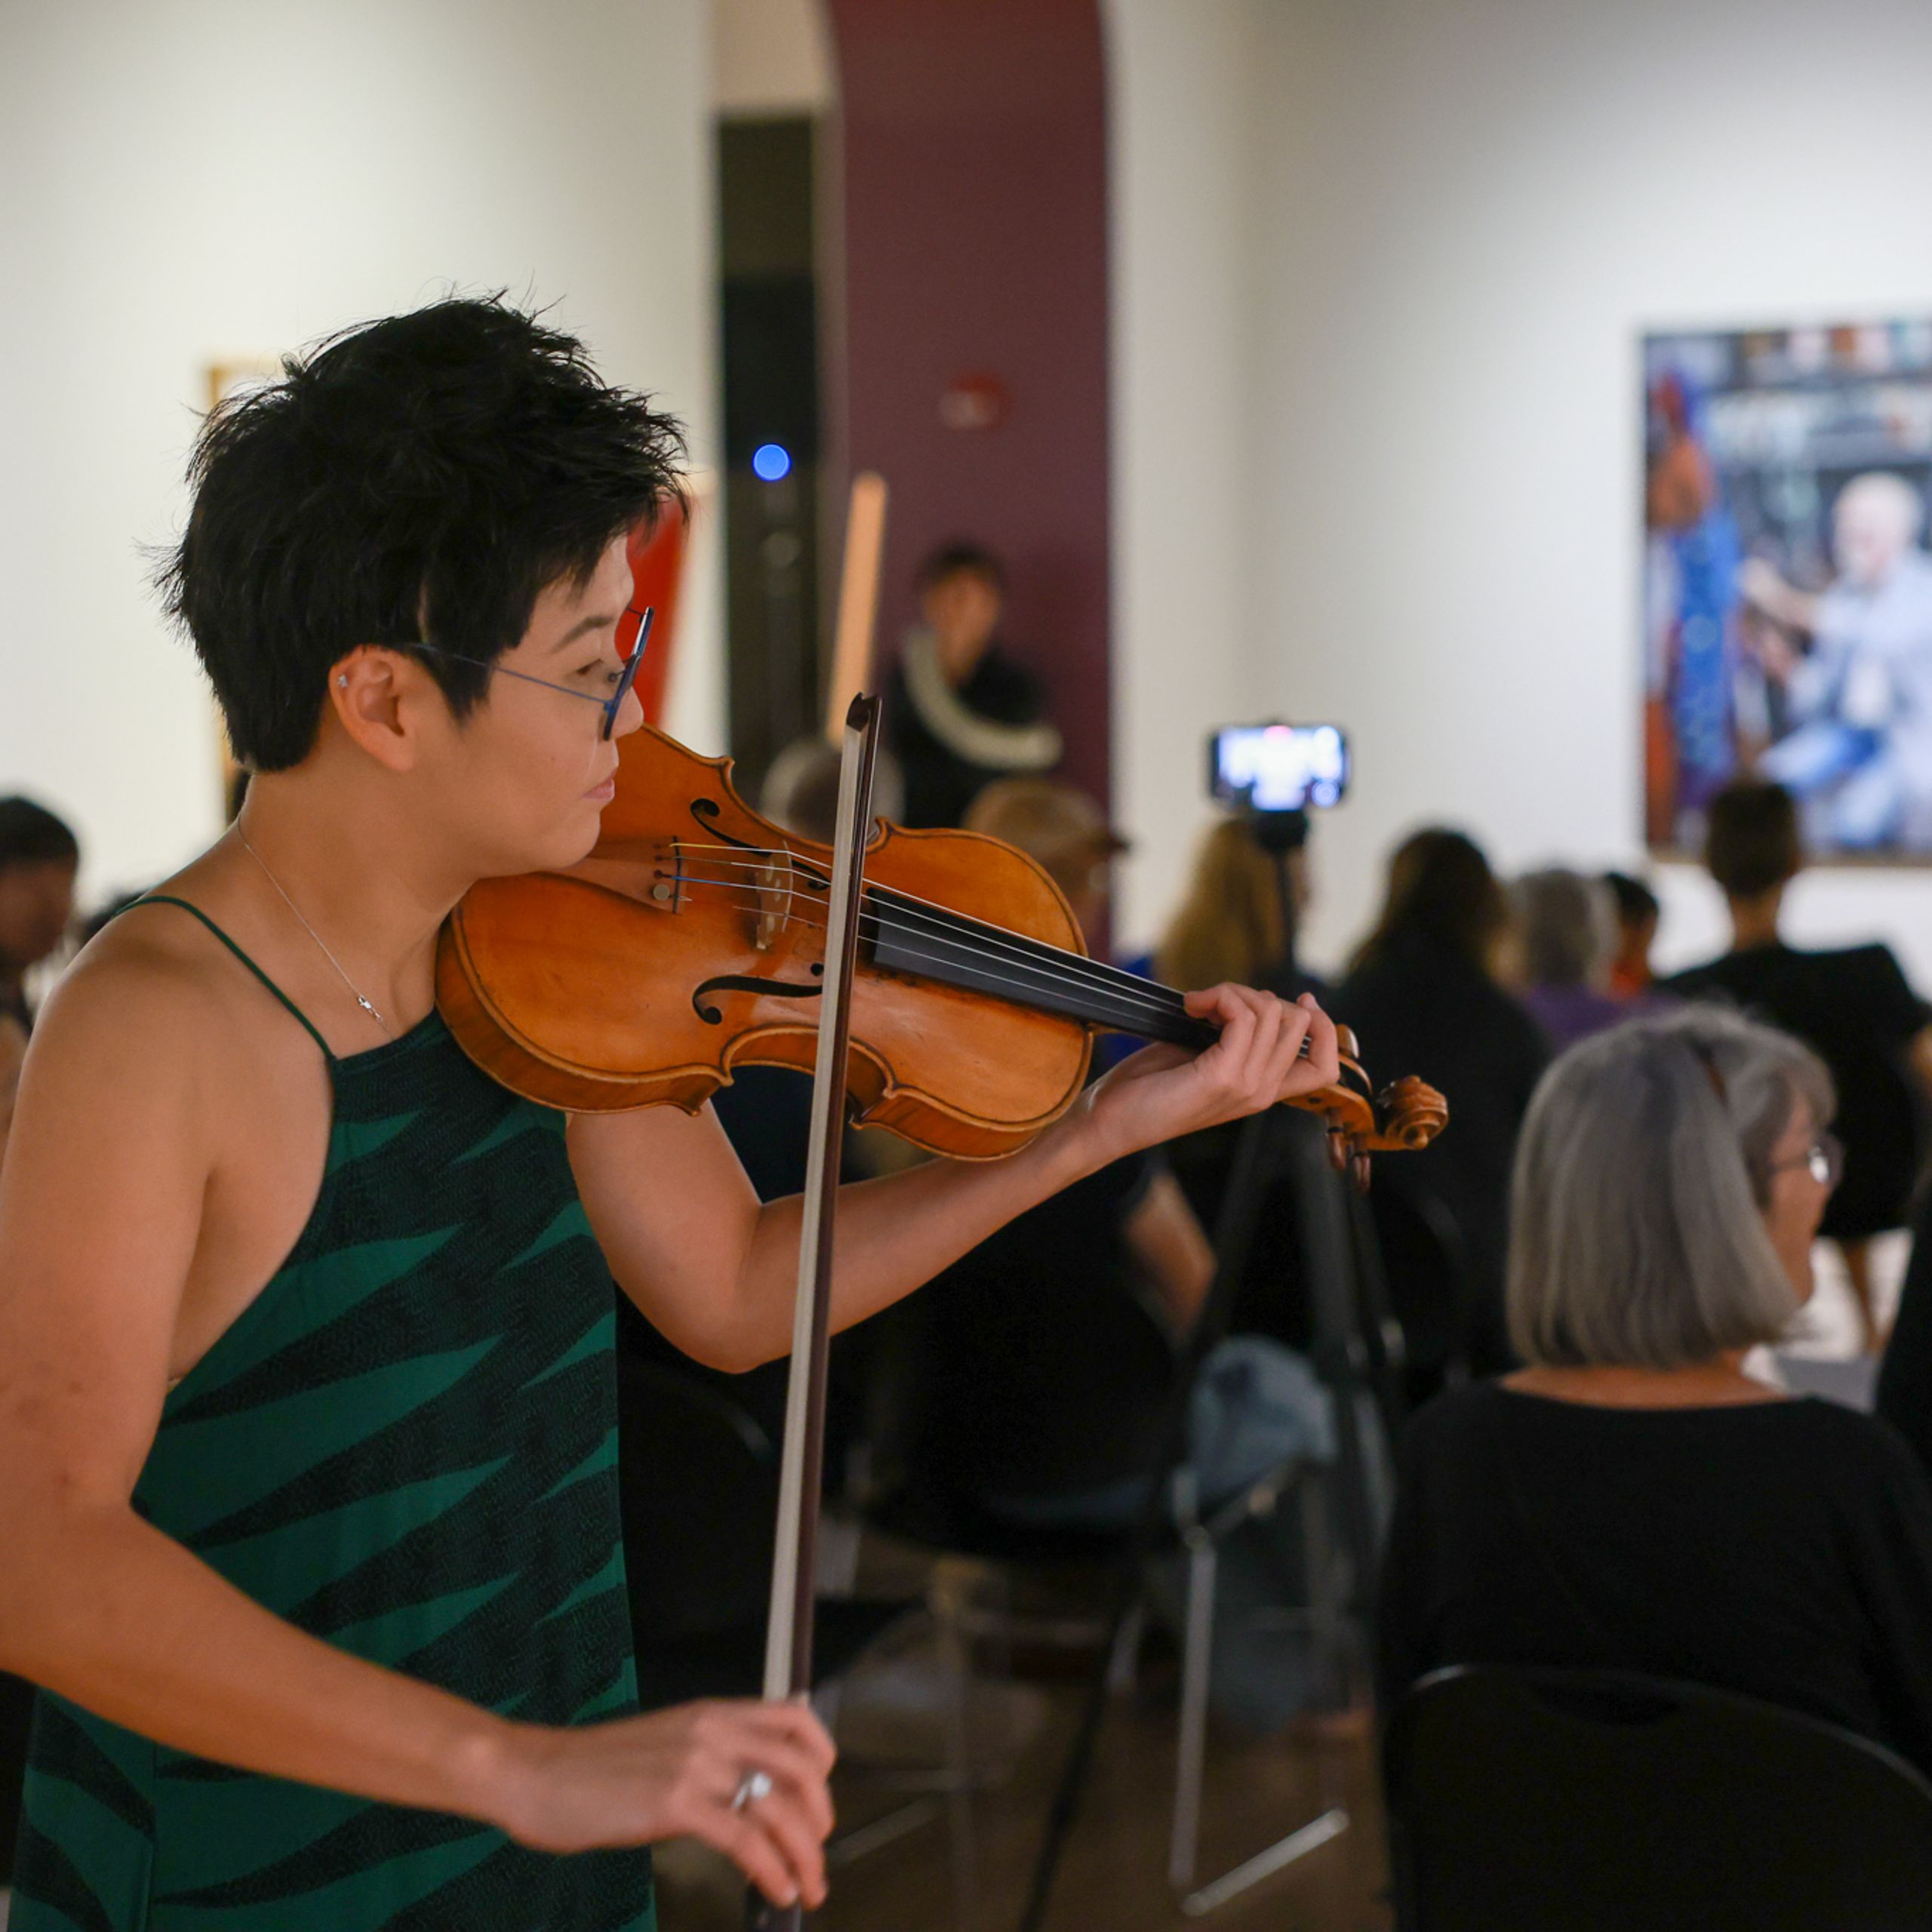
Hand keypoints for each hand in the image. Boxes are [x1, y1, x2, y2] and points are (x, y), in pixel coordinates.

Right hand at [489, 1698, 836, 1908]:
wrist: (536, 1773)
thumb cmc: (591, 1769)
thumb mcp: (665, 1745)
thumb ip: (709, 1757)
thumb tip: (750, 1794)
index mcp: (712, 1714)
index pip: (793, 1718)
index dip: (821, 1759)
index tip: (819, 1799)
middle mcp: (712, 1731)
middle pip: (799, 1767)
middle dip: (820, 1818)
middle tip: (817, 1854)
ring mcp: (695, 1765)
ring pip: (779, 1806)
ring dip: (804, 1855)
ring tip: (807, 1887)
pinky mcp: (675, 1803)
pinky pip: (745, 1839)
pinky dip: (771, 1869)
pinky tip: (774, 1889)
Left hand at [1076, 988, 1341, 1162]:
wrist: (1109, 1122)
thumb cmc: (1147, 1088)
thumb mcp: (1200, 1057)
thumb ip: (1233, 1036)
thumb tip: (1249, 1000)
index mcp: (1262, 1091)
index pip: (1326, 1066)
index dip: (1324, 1026)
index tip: (1300, 998)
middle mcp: (1261, 1092)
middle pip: (1298, 1022)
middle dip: (1258, 994)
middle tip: (1215, 1002)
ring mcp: (1245, 1086)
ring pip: (1270, 1013)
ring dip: (1231, 993)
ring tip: (1198, 1004)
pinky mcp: (1220, 1076)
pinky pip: (1242, 1018)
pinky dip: (1218, 997)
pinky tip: (1191, 1006)